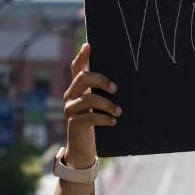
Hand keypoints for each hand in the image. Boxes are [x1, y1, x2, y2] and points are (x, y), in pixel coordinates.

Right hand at [62, 43, 119, 167]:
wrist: (83, 148)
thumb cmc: (95, 124)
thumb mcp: (99, 106)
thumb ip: (104, 94)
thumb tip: (123, 84)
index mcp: (77, 89)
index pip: (76, 68)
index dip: (81, 57)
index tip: (89, 45)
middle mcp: (71, 96)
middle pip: (82, 79)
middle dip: (101, 80)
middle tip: (115, 88)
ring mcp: (70, 109)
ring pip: (88, 99)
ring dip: (107, 104)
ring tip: (119, 111)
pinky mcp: (74, 124)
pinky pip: (89, 117)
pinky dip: (104, 118)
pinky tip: (114, 122)